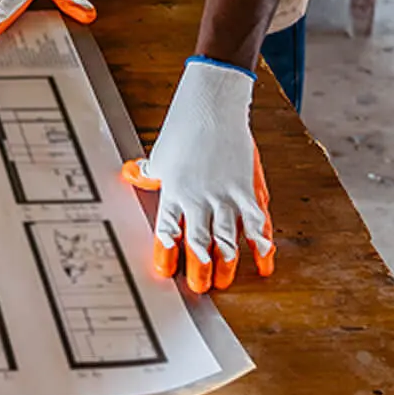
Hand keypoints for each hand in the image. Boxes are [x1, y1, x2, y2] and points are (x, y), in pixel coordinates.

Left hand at [121, 58, 273, 292]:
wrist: (213, 106)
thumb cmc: (184, 127)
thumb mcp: (160, 152)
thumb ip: (149, 171)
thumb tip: (130, 175)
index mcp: (174, 190)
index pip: (168, 230)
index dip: (167, 254)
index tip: (165, 272)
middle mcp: (199, 198)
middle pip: (198, 243)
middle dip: (198, 269)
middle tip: (199, 288)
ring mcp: (226, 196)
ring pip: (227, 242)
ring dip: (226, 265)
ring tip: (223, 283)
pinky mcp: (249, 191)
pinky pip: (258, 227)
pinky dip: (262, 248)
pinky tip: (263, 265)